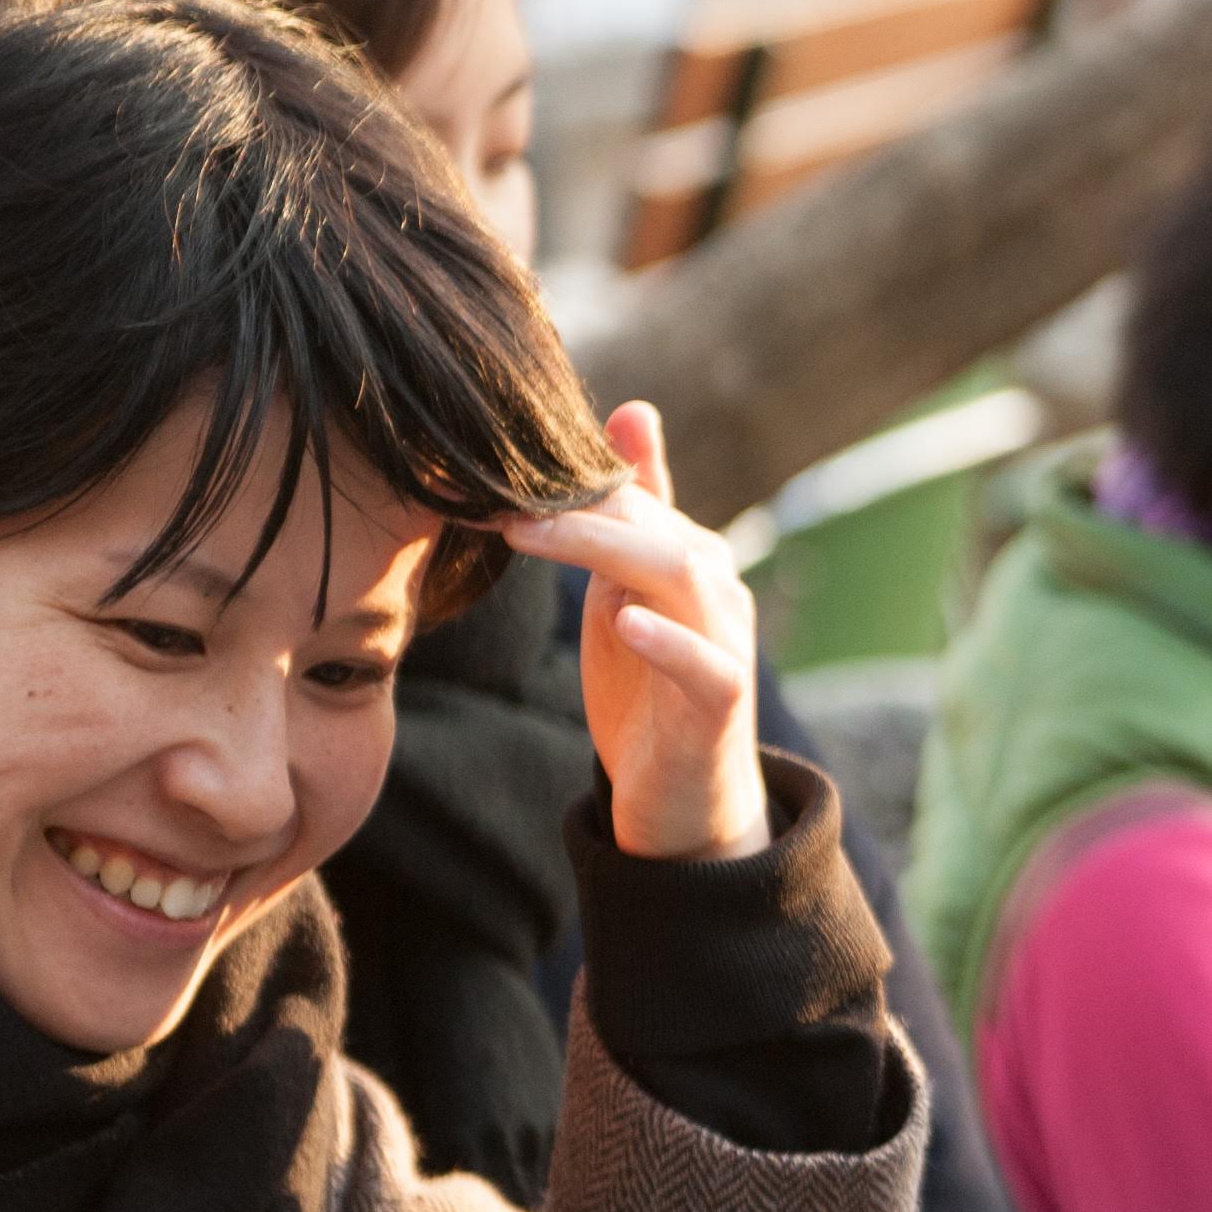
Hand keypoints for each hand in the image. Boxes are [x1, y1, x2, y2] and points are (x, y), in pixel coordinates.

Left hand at [499, 402, 768, 863]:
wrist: (684, 801)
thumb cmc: (649, 695)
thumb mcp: (623, 595)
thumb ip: (624, 517)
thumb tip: (629, 410)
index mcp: (688, 559)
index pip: (633, 498)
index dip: (567, 480)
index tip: (484, 463)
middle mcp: (717, 591)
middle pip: (658, 525)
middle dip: (579, 506)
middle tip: (493, 496)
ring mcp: (727, 646)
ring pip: (686, 576)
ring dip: (608, 550)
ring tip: (532, 535)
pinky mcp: (724, 706)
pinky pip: (707, 665)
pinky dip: (671, 641)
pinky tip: (627, 621)